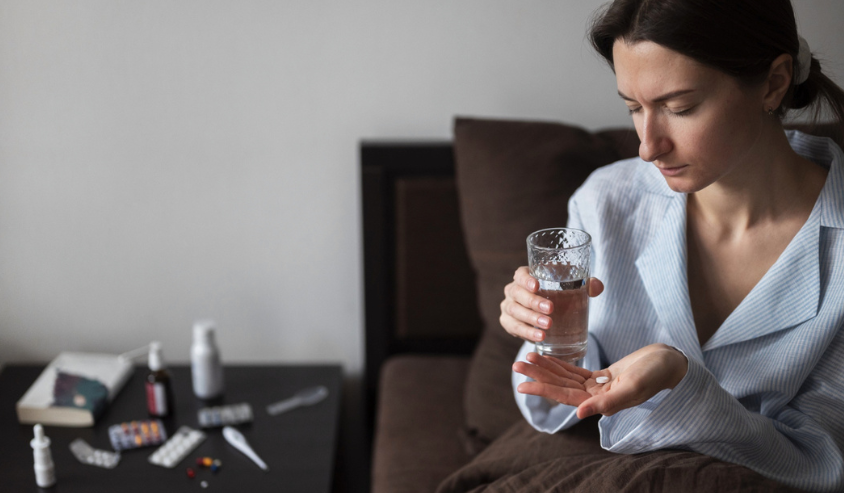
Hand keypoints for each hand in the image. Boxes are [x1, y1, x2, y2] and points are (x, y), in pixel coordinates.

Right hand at [500, 266, 603, 342]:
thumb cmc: (558, 293)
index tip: (537, 286)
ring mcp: (508, 307)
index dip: (526, 280)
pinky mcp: (508, 323)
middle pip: (517, 294)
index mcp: (525, 276)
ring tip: (547, 327)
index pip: (520, 275)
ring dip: (530, 320)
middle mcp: (512, 290)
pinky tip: (540, 337)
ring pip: (515, 312)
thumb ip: (587, 284)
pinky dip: (526, 333)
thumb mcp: (571, 286)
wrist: (547, 312)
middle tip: (550, 310)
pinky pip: (514, 328)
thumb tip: (596, 287)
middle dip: (533, 303)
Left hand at [513, 343, 687, 418]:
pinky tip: (546, 357)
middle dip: (539, 376)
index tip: (521, 384)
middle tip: (516, 365)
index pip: (566, 397)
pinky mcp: (603, 376)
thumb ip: (607, 403)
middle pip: (561, 386)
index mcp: (602, 403)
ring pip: (566, 378)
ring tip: (526, 358)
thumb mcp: (633, 387)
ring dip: (546, 368)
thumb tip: (579, 413)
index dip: (543, 390)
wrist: (671, 364)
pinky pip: (576, 371)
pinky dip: (561, 364)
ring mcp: (599, 386)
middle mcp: (597, 397)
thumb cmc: (655, 374)